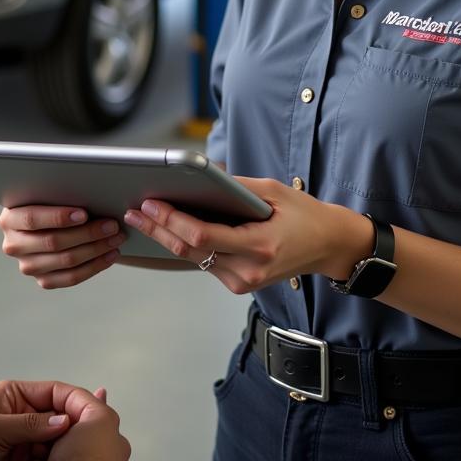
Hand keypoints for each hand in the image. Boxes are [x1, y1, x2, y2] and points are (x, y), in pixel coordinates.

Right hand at [0, 205, 125, 288]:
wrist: (49, 222)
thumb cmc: (51, 201)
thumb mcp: (47, 193)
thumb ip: (58, 193)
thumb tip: (89, 192)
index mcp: (9, 219)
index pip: (32, 219)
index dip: (58, 217)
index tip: (84, 213)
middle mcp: (13, 245)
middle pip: (53, 242)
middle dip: (87, 233)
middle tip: (112, 225)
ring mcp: (28, 266)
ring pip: (65, 261)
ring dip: (96, 250)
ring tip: (116, 238)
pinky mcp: (43, 280)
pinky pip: (71, 278)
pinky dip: (94, 266)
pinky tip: (110, 254)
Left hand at [0, 380, 128, 460]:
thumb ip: (29, 423)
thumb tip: (61, 419)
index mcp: (15, 395)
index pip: (53, 391)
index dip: (73, 400)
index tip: (91, 409)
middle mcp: (22, 415)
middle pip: (58, 416)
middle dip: (72, 425)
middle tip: (91, 433)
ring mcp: (24, 440)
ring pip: (55, 440)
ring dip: (65, 447)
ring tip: (78, 450)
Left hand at [123, 177, 370, 293]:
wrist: (327, 246)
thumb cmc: (303, 214)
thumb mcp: (272, 190)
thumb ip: (235, 187)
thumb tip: (197, 176)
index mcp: (260, 246)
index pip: (204, 236)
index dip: (172, 220)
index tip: (151, 203)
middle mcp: (248, 270)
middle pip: (190, 251)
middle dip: (158, 229)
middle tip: (133, 210)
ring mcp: (242, 282)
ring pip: (192, 260)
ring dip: (165, 238)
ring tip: (140, 218)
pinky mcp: (238, 285)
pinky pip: (203, 263)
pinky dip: (183, 246)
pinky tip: (164, 230)